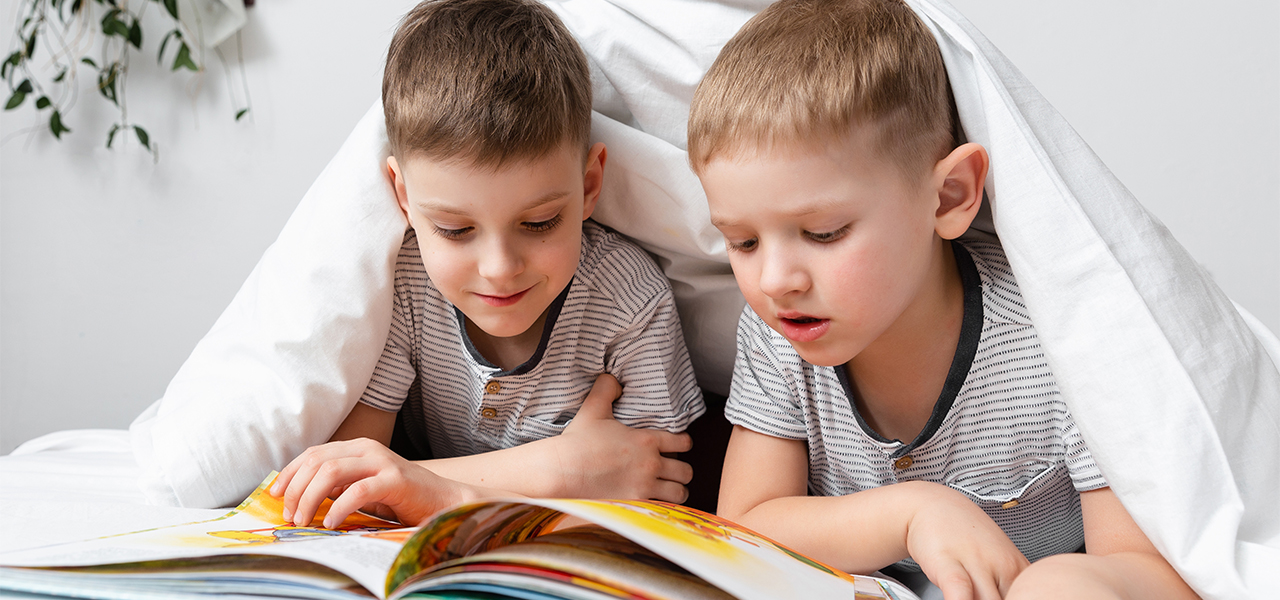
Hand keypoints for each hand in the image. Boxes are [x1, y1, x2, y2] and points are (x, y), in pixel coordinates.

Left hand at [270, 438, 477, 528]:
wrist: (443, 502)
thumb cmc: (400, 499)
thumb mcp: (362, 489)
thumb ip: (337, 486)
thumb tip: (298, 499)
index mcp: (357, 448)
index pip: (313, 453)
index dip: (289, 473)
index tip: (274, 495)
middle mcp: (367, 449)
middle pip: (317, 461)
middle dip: (295, 489)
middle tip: (289, 515)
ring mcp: (382, 462)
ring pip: (331, 471)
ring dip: (310, 498)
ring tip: (304, 520)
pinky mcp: (395, 480)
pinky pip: (358, 491)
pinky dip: (339, 508)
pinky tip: (332, 523)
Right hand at [547, 373, 693, 501]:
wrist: (562, 470)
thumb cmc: (577, 441)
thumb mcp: (593, 408)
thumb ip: (606, 389)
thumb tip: (614, 379)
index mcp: (646, 440)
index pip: (683, 442)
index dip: (684, 443)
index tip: (678, 445)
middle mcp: (651, 463)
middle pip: (686, 471)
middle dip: (682, 471)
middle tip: (673, 470)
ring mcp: (644, 485)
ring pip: (680, 492)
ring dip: (677, 490)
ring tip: (670, 489)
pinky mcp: (635, 503)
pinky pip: (663, 508)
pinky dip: (664, 506)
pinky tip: (658, 503)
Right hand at [905, 483, 1028, 599]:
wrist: (933, 506)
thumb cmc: (966, 539)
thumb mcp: (998, 563)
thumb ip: (1009, 589)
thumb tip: (1023, 596)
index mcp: (1021, 572)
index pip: (1034, 598)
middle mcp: (1005, 568)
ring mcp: (978, 564)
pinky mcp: (949, 564)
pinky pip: (960, 593)